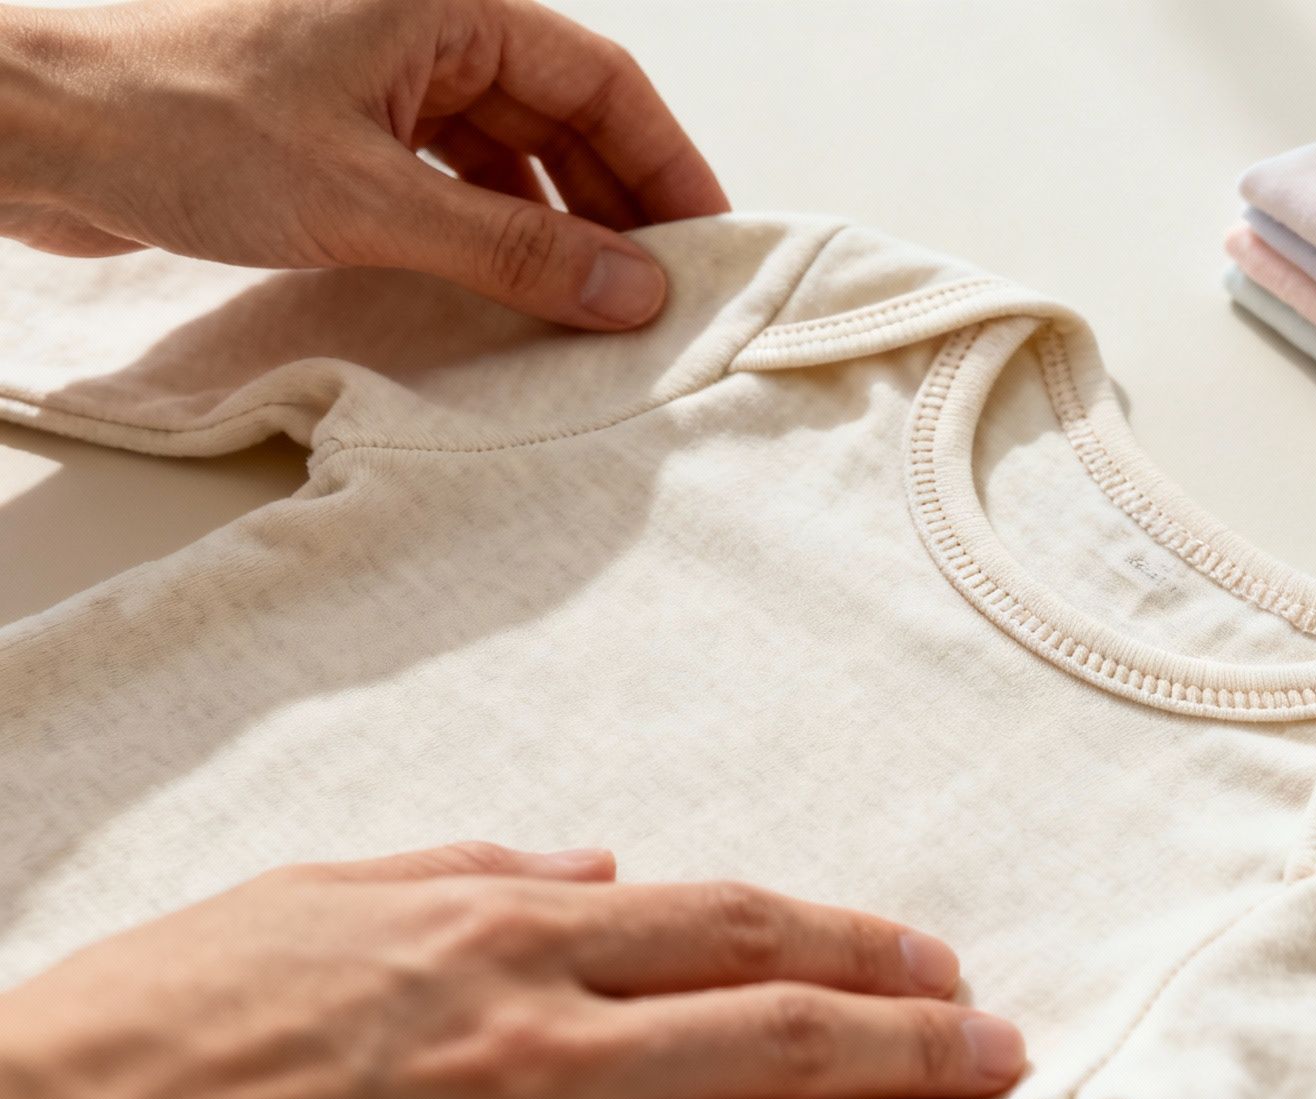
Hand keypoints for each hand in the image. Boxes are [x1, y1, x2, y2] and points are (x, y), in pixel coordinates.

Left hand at [0, 0, 729, 328]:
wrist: (40, 134)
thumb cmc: (175, 122)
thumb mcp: (368, 200)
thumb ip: (510, 250)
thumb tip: (627, 290)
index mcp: (446, 3)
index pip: (600, 83)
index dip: (667, 165)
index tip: (709, 244)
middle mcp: (425, 30)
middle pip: (563, 121)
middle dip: (618, 208)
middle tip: (662, 296)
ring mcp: (384, 81)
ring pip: (510, 158)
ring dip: (555, 231)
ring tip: (595, 310)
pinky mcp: (344, 132)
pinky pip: (452, 183)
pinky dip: (491, 237)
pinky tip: (513, 295)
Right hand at [0, 843, 1019, 1098]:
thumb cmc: (180, 1008)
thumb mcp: (332, 891)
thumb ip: (484, 868)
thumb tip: (602, 864)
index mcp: (506, 930)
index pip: (736, 923)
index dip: (854, 939)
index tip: (929, 960)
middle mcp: (541, 1040)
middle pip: (778, 1028)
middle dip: (910, 1037)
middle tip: (1000, 1046)